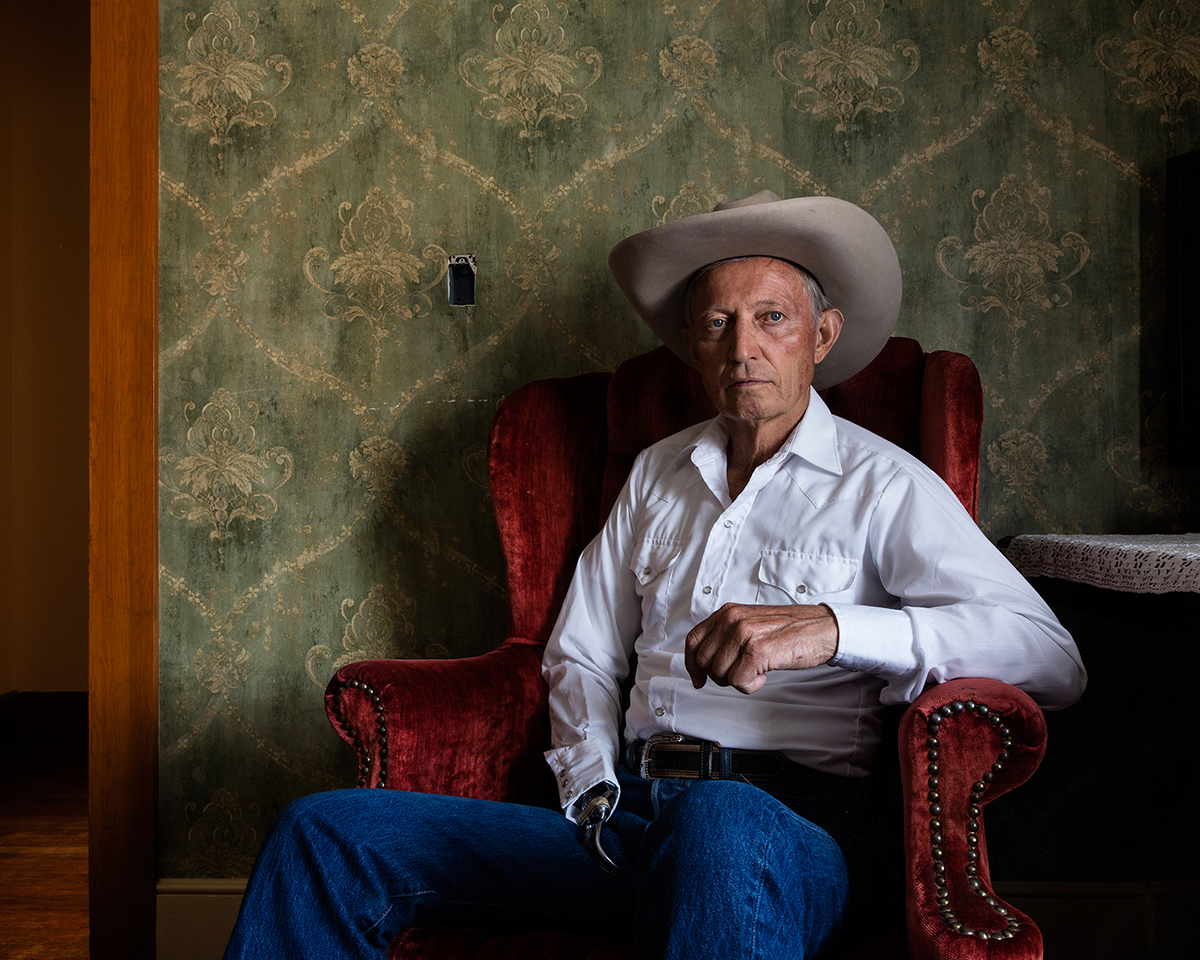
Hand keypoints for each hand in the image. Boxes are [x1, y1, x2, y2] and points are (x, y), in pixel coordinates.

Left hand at [684, 603, 839, 693]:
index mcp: (728, 612)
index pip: (694, 640)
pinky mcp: (758, 651)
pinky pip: (738, 681)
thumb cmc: (791, 629)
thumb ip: (728, 635)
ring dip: (738, 681)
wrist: (822, 629)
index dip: (692, 664)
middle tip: (742, 674)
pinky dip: (750, 686)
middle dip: (720, 676)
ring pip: (719, 673)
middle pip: (704, 661)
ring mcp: (744, 634)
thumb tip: (706, 661)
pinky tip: (763, 676)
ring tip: (757, 671)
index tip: (698, 678)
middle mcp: (733, 620)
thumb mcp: (751, 623)